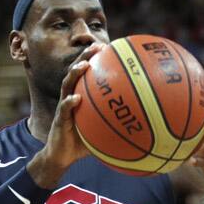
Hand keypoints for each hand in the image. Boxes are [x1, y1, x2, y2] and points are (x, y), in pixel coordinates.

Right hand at [29, 43, 105, 185]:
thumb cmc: (83, 143)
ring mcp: (64, 108)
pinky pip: (64, 109)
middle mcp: (71, 97)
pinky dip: (69, 103)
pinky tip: (76, 99)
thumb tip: (144, 124)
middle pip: (76, 71)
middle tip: (97, 46)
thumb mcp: (103, 131)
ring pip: (66, 84)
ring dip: (74, 73)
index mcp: (81, 97)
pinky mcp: (59, 120)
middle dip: (85, 56)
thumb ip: (118, 123)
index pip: (88, 73)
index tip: (109, 46)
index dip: (96, 59)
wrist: (62, 157)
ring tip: (84, 65)